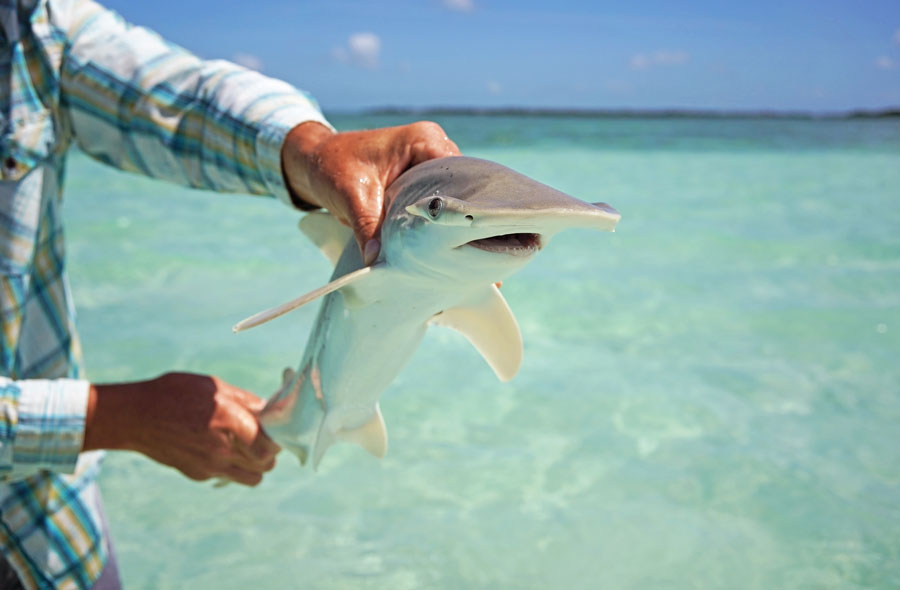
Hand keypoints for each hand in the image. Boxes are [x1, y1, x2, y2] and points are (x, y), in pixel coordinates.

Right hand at [84, 372, 279, 485]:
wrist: (134, 416)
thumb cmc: (174, 393)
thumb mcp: (215, 387)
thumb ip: (246, 401)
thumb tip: (268, 408)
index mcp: (231, 423)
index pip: (271, 446)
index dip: (278, 438)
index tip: (275, 428)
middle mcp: (223, 450)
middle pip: (265, 465)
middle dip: (269, 452)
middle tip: (263, 436)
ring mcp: (210, 466)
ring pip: (251, 478)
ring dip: (255, 464)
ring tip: (246, 446)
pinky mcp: (198, 474)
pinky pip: (227, 475)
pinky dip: (232, 466)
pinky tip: (220, 447)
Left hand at [281, 121, 460, 263]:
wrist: (316, 162)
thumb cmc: (333, 167)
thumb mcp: (351, 196)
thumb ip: (367, 226)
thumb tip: (378, 261)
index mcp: (423, 139)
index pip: (456, 173)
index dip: (458, 202)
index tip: (453, 233)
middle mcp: (434, 147)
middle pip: (460, 185)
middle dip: (452, 214)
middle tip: (450, 246)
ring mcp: (431, 163)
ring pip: (450, 195)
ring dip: (443, 219)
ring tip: (444, 246)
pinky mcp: (424, 178)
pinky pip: (437, 199)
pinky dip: (432, 219)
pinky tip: (433, 241)